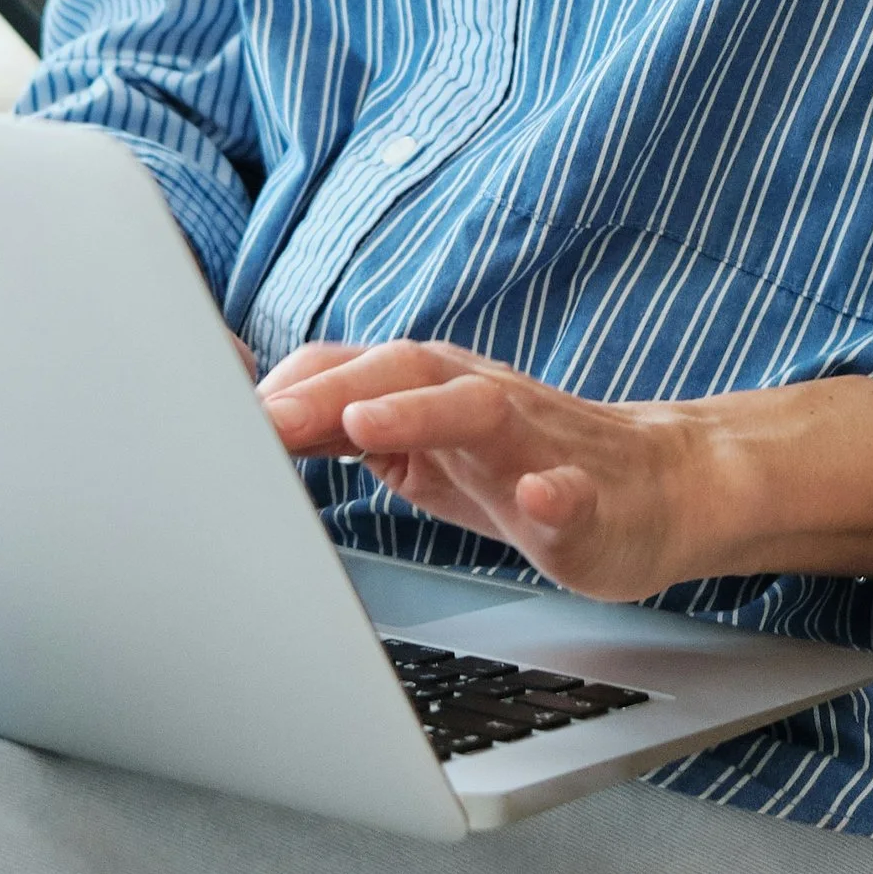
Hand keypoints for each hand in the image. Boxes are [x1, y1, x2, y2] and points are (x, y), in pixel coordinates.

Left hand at [254, 339, 872, 601]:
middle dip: (331, 394)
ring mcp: (539, 443)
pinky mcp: (594, 495)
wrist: (658, 487)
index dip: (284, 391)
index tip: (214, 411)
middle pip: (404, 372)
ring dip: (421, 415)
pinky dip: (554, 492)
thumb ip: (346, 429)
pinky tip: (538, 501)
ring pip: (481, 411)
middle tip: (263, 421)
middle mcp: (481, 400)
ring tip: (367, 428)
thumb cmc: (524, 465)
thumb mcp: (423, 448)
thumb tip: (249, 419)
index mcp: (434, 392)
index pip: (350, 372)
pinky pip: (576, 489)